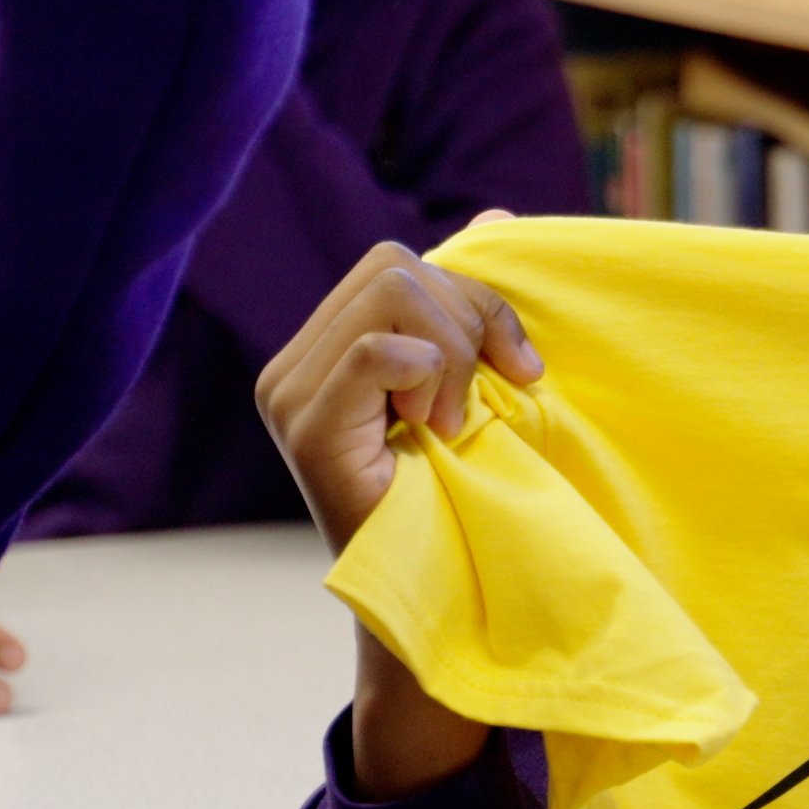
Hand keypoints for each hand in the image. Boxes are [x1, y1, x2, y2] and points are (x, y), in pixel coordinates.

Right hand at [258, 221, 538, 556]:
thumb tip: (495, 216)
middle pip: (394, 266)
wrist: (439, 592)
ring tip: (452, 422)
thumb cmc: (460, 493)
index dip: (473, 299)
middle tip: (484, 396)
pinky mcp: (305, 428)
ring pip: (390, 293)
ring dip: (453, 355)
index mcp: (323, 348)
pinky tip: (433, 432)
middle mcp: (291, 365)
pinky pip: (376, 351)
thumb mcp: (474, 381)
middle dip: (467, 319)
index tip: (520, 366)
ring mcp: (288, 394)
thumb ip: (468, 306)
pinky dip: (427, 378)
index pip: (398, 263)